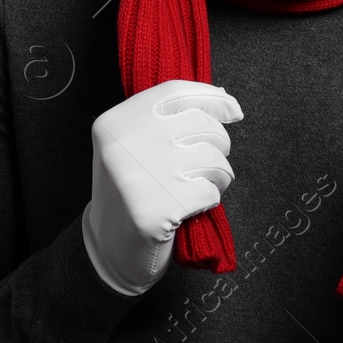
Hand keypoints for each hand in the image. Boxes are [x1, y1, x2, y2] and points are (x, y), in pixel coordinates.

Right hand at [82, 80, 242, 295]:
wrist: (109, 250)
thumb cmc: (133, 192)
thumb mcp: (135, 146)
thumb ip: (168, 121)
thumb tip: (225, 100)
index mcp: (116, 122)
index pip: (176, 93)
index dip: (212, 99)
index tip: (232, 110)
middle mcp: (125, 143)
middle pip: (201, 124)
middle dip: (218, 144)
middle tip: (207, 163)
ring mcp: (141, 176)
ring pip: (213, 158)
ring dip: (218, 174)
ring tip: (200, 185)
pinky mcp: (156, 210)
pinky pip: (210, 191)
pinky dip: (210, 198)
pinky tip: (192, 205)